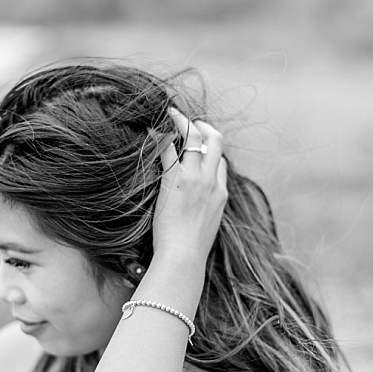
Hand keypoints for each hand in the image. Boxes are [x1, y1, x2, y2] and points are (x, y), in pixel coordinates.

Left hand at [151, 107, 227, 266]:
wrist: (184, 256)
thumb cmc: (189, 249)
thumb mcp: (205, 228)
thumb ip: (204, 212)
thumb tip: (194, 213)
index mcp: (221, 194)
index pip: (221, 163)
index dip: (210, 151)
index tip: (198, 146)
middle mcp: (212, 182)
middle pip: (216, 142)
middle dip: (204, 126)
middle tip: (190, 120)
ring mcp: (195, 179)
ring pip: (195, 139)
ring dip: (183, 123)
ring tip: (171, 115)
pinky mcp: (176, 181)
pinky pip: (169, 150)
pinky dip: (160, 136)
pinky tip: (151, 130)